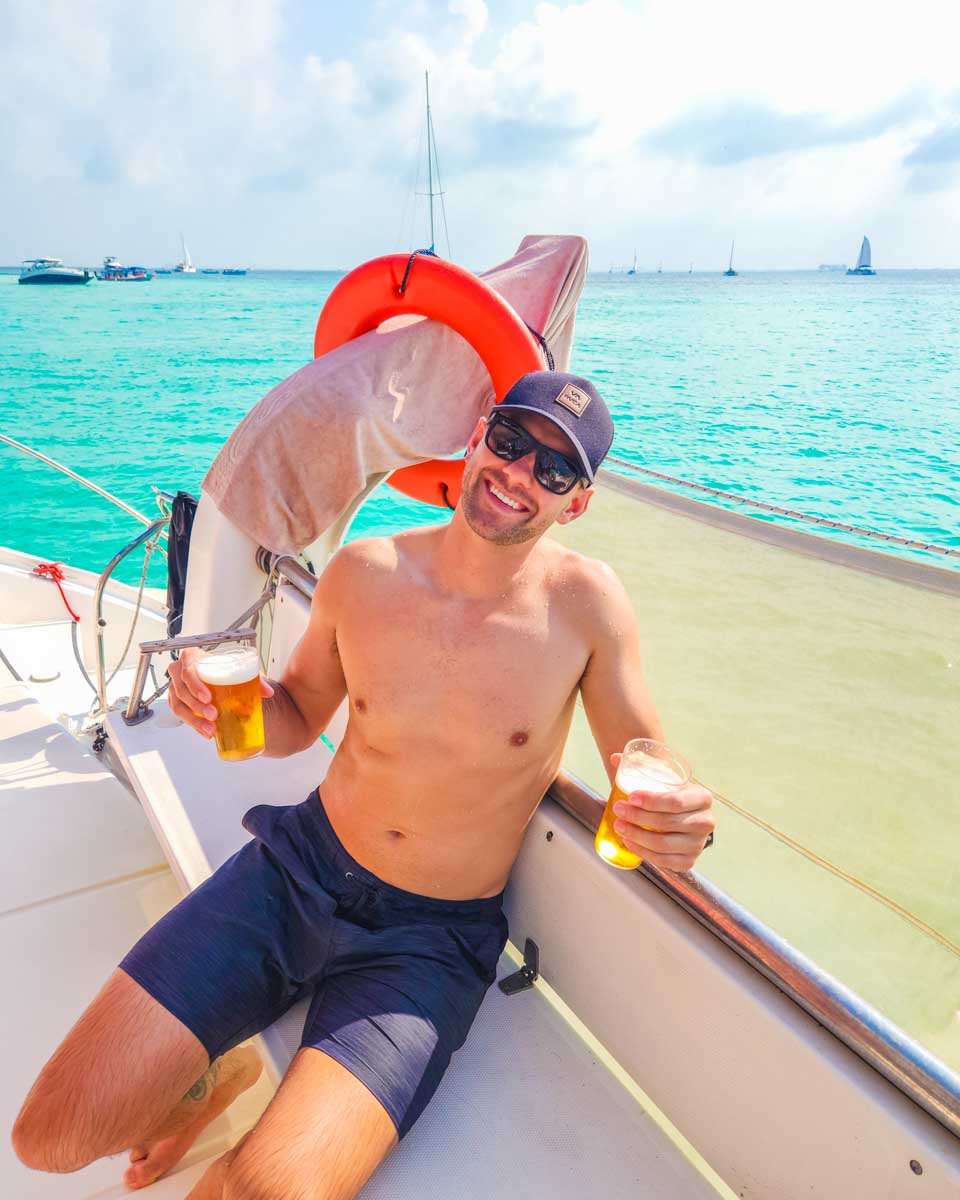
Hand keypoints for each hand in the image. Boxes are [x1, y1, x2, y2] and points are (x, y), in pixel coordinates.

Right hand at [167, 647, 273, 739]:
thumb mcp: (239, 671)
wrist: (220, 677)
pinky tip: (206, 731)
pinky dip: (194, 724)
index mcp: (192, 658)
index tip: (208, 698)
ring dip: (194, 720)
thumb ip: (255, 680)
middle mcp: (180, 671)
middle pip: (183, 690)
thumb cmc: (224, 670)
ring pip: (179, 705)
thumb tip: (268, 692)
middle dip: (197, 706)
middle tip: (214, 715)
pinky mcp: (177, 701)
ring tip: (211, 729)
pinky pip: (180, 715)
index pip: (188, 670)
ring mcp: (176, 687)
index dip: (196, 685)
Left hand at [609, 751, 715, 872]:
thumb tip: (616, 758)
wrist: (688, 817)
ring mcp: (698, 844)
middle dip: (638, 817)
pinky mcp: (688, 861)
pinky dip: (643, 852)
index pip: (676, 801)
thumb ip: (641, 766)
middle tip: (618, 810)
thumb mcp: (665, 778)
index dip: (651, 801)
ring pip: (663, 844)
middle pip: (667, 823)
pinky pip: (663, 861)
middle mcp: (705, 822)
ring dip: (637, 836)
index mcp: (702, 798)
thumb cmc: (673, 795)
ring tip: (619, 826)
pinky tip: (629, 842)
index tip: (630, 797)